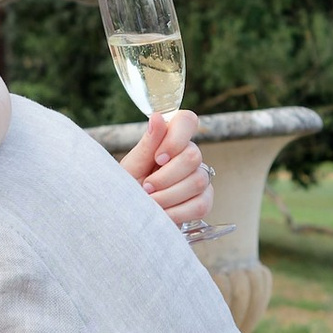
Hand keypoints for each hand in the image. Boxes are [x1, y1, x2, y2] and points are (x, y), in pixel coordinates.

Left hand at [121, 110, 211, 233]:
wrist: (129, 216)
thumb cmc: (129, 188)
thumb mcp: (133, 166)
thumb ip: (147, 144)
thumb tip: (157, 117)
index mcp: (171, 140)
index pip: (187, 121)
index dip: (176, 138)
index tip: (158, 158)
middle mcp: (189, 156)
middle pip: (192, 156)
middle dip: (165, 176)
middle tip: (146, 187)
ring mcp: (200, 178)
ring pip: (197, 181)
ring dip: (168, 196)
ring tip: (151, 202)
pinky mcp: (203, 201)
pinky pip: (200, 205)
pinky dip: (178, 212)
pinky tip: (163, 214)